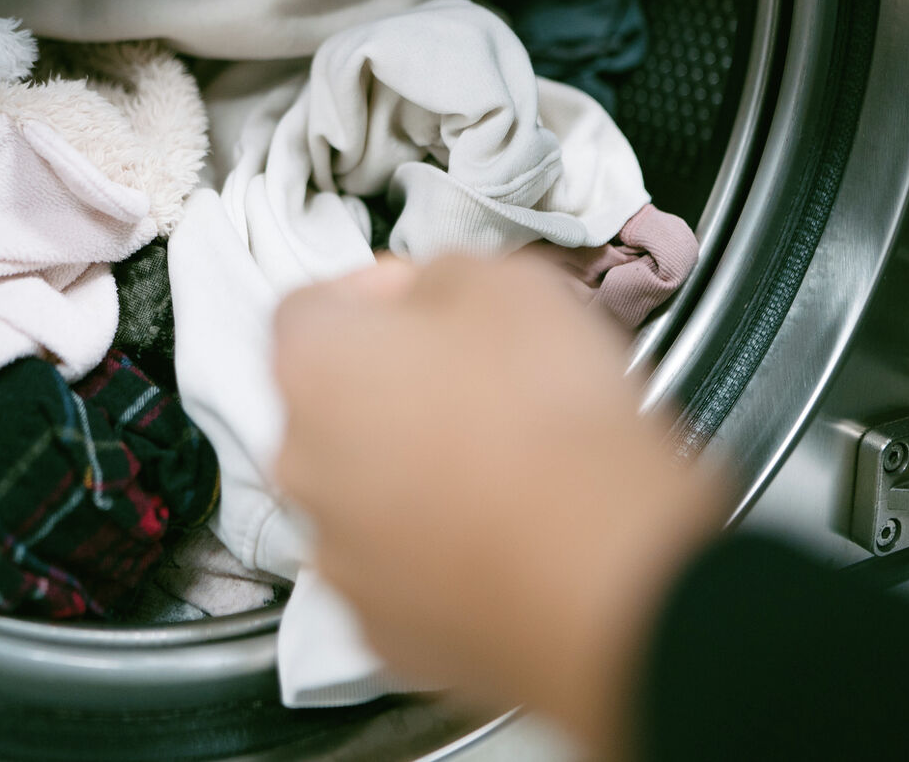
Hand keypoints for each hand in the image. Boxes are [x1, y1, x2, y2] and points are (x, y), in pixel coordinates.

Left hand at [272, 256, 727, 757]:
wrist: (605, 573)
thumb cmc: (549, 414)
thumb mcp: (504, 281)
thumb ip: (439, 276)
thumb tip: (426, 295)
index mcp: (313, 366)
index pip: (309, 307)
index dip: (373, 293)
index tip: (427, 297)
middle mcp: (302, 466)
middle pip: (331, 408)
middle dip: (393, 388)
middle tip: (477, 382)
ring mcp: (339, 559)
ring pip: (364, 497)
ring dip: (413, 475)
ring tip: (503, 468)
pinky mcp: (386, 633)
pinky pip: (402, 575)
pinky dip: (440, 556)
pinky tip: (506, 539)